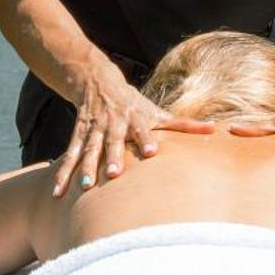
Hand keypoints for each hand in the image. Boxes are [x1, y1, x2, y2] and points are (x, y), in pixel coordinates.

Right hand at [52, 65, 210, 197]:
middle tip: (114, 173)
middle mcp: (114, 123)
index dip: (146, 138)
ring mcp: (94, 129)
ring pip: (88, 149)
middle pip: (113, 141)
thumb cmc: (135, 104)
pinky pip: (69, 156)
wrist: (96, 81)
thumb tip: (216, 129)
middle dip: (113, 156)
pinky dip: (63, 174)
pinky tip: (57, 193)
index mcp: (136, 117)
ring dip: (85, 168)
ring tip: (84, 187)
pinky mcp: (78, 136)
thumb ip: (183, 125)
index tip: (151, 151)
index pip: (143, 128)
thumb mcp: (157, 112)